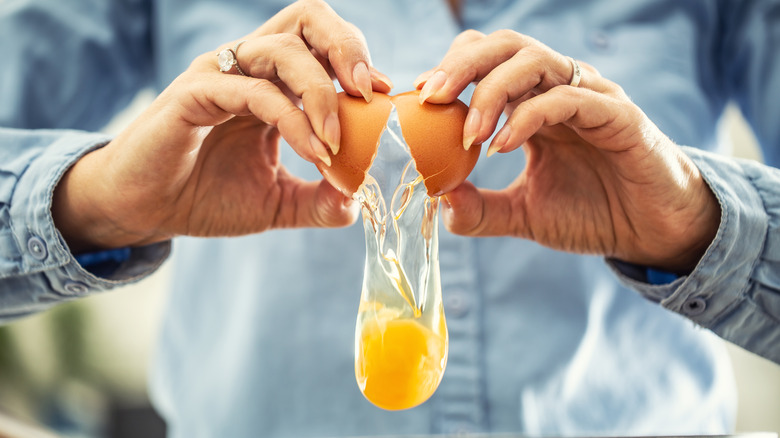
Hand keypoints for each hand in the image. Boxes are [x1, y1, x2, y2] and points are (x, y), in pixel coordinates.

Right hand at [52, 0, 391, 252]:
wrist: (146, 212)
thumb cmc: (206, 197)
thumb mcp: (277, 202)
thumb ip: (318, 200)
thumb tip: (360, 202)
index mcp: (272, 82)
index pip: (322, 44)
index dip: (358, 61)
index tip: (385, 99)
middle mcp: (249, 68)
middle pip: (307, 18)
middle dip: (347, 46)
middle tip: (370, 92)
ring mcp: (220, 75)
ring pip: (282, 48)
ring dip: (321, 92)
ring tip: (336, 143)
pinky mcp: (193, 94)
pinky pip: (253, 91)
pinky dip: (292, 120)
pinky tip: (314, 153)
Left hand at [415, 30, 719, 273]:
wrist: (651, 234)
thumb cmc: (593, 214)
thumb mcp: (524, 214)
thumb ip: (481, 209)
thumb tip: (438, 201)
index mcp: (535, 103)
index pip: (488, 60)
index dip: (452, 70)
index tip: (421, 99)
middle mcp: (559, 90)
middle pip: (506, 46)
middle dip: (463, 65)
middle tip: (431, 96)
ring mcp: (590, 97)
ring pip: (535, 60)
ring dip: (492, 90)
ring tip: (470, 133)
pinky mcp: (618, 116)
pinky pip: (569, 98)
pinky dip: (530, 116)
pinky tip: (503, 146)